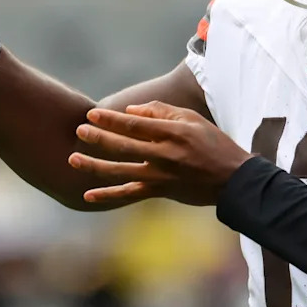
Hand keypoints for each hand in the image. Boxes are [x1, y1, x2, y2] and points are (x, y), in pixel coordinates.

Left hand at [68, 101, 251, 206]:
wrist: (233, 179)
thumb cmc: (213, 143)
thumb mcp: (192, 119)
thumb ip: (161, 112)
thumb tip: (131, 112)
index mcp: (172, 133)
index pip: (134, 124)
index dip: (111, 119)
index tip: (92, 114)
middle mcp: (163, 155)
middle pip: (123, 146)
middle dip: (98, 138)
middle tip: (79, 131)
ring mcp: (160, 176)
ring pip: (120, 171)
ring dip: (94, 165)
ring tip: (73, 159)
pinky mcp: (160, 191)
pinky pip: (129, 194)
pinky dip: (108, 195)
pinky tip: (88, 195)